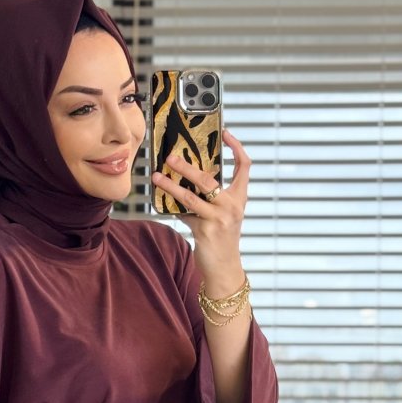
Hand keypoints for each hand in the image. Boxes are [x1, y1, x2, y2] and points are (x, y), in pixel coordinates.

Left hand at [151, 128, 250, 277]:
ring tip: (157, 177)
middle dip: (187, 166)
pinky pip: (184, 214)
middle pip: (208, 179)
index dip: (237, 148)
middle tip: (171, 157)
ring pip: (190, 196)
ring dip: (171, 185)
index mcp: (239, 199)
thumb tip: (187, 179)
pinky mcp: (205, 230)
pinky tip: (162, 200)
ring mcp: (219, 218)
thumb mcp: (223, 215)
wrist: (225, 269)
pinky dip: (172, 207)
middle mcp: (232, 206)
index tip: (226, 133)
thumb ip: (211, 198)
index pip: (244, 167)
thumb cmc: (222, 240)